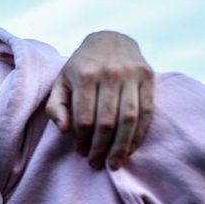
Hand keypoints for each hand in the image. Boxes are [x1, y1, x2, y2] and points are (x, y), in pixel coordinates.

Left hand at [46, 31, 154, 169]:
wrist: (110, 40)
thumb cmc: (80, 68)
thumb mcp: (60, 82)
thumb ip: (56, 106)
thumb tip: (63, 130)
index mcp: (84, 74)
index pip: (84, 117)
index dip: (82, 140)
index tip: (81, 153)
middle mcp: (110, 73)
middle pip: (107, 121)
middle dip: (101, 147)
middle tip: (96, 164)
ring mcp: (132, 75)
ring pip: (129, 119)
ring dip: (121, 146)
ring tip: (114, 163)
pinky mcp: (148, 77)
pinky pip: (146, 112)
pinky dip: (138, 134)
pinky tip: (130, 148)